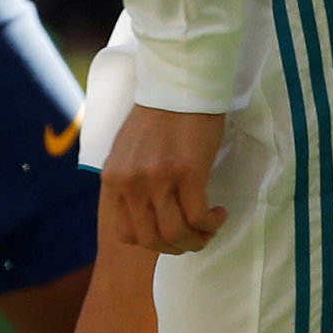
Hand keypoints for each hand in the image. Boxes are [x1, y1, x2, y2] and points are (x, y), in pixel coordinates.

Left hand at [105, 104, 228, 253]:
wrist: (180, 85)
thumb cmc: (158, 116)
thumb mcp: (127, 152)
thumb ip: (128, 182)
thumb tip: (142, 213)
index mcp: (113, 179)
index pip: (124, 234)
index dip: (150, 243)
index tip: (169, 235)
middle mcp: (131, 183)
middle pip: (152, 240)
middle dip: (177, 246)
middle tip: (195, 236)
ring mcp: (157, 179)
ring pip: (176, 233)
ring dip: (198, 238)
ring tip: (210, 225)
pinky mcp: (187, 173)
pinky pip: (198, 217)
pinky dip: (211, 223)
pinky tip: (219, 212)